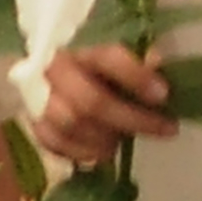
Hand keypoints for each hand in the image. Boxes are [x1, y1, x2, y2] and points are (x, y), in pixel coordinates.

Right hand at [34, 46, 175, 169]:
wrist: (52, 78)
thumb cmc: (97, 69)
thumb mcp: (120, 58)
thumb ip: (140, 61)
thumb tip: (157, 62)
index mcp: (82, 48)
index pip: (107, 58)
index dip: (136, 77)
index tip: (164, 95)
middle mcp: (56, 71)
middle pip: (91, 101)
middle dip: (132, 119)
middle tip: (166, 128)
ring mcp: (40, 98)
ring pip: (73, 125)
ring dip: (106, 138)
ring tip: (126, 138)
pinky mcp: (35, 123)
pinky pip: (56, 144)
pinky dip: (85, 152)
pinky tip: (104, 151)